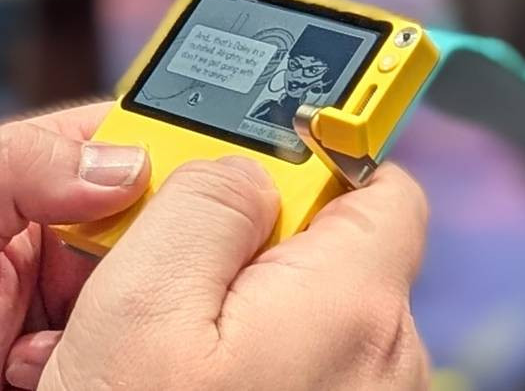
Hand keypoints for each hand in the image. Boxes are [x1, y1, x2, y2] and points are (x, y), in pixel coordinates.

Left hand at [0, 104, 150, 390]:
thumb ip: (6, 173)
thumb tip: (121, 160)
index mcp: (42, 173)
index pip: (136, 134)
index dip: (176, 150)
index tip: (184, 189)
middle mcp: (81, 231)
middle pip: (173, 216)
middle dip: (155, 253)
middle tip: (83, 283)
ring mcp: (96, 299)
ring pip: (170, 287)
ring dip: (134, 316)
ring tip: (49, 336)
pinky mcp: (103, 358)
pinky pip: (148, 352)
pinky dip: (124, 365)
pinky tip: (63, 372)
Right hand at [7, 158, 430, 389]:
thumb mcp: (140, 303)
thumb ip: (204, 202)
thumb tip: (246, 167)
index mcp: (352, 302)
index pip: (379, 178)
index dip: (308, 156)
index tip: (244, 163)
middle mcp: (385, 359)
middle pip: (331, 245)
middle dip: (249, 242)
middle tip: (160, 273)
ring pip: (307, 312)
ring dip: (236, 311)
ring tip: (155, 351)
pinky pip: (303, 369)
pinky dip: (247, 366)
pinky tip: (179, 390)